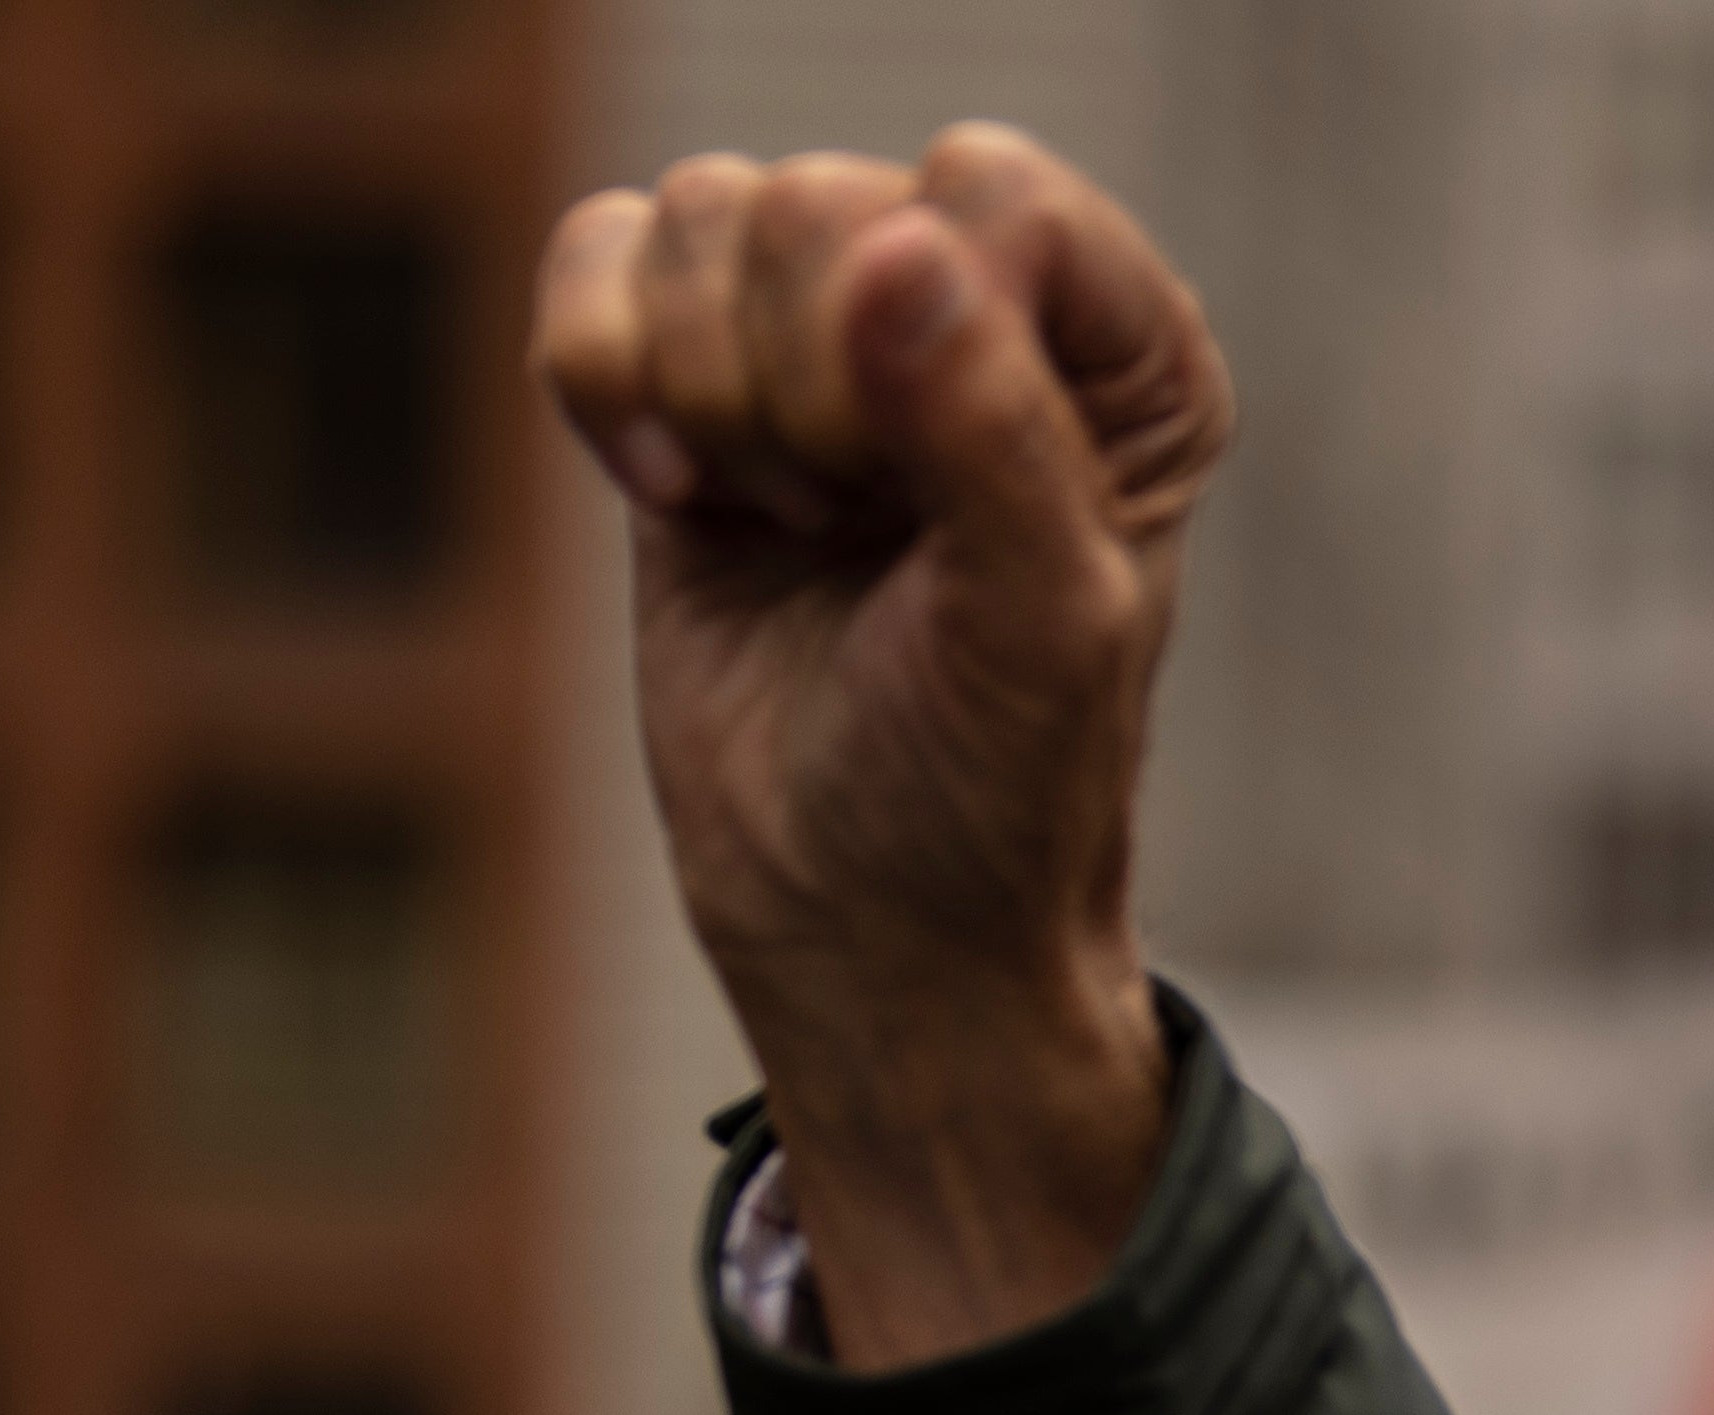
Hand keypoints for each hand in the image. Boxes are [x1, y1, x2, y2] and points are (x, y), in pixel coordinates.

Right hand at [535, 130, 1220, 1363]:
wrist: (864, 923)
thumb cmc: (991, 791)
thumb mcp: (1035, 627)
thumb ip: (991, 434)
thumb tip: (896, 251)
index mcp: (1117, 349)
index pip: (989, 193)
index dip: (927, 336)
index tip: (933, 501)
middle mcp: (982, 305)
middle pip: (816, 201)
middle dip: (807, 397)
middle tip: (856, 540)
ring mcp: (827, 329)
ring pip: (699, 220)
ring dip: (716, 408)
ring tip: (793, 533)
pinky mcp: (691, 371)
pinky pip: (596, 255)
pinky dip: (606, 377)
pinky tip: (684, 499)